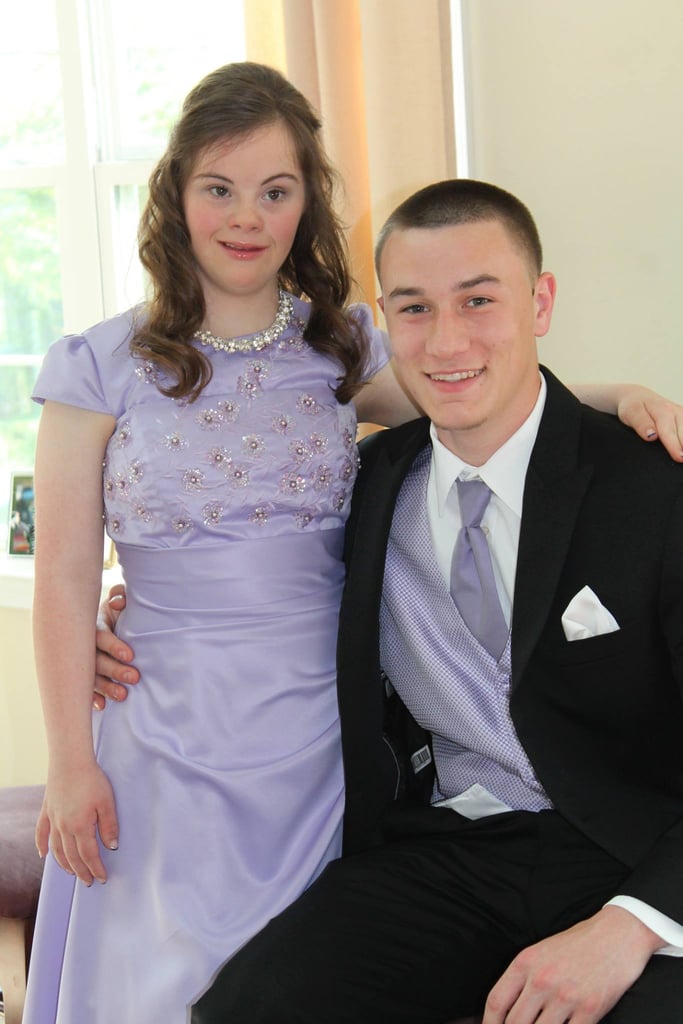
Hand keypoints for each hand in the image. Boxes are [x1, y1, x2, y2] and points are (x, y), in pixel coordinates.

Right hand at [36, 761, 118, 884]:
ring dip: (64, 864)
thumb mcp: (107, 802)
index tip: (102, 878)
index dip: (96, 868)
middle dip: (81, 871)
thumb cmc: (92, 779)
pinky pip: (41, 833)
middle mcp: (64, 827)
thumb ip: (109, 826)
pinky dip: (41, 846)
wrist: (70, 761)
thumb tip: (112, 847)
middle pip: (72, 856)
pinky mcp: (47, 810)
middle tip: (89, 881)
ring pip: (57, 849)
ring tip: (72, 873)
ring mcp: (53, 820)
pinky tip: (43, 855)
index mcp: (80, 826)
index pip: (89, 855)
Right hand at [93, 584, 138, 710]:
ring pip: (91, 676)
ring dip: (106, 687)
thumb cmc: (119, 612)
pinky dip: (92, 698)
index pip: (101, 637)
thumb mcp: (120, 601)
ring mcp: (82, 662)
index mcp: (94, 626)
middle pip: (96, 659)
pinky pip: (85, 689)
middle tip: (135, 677)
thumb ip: (121, 596)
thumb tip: (117, 602)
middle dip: (114, 670)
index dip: (114, 646)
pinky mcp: (83, 675)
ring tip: (123, 695)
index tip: (131, 655)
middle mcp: (86, 645)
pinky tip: (101, 706)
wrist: (111, 622)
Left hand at [483, 906, 663, 1023]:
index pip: (497, 1001)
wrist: (617, 934)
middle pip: (515, 1022)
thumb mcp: (542, 951)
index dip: (489, 1023)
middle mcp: (542, 980)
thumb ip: (523, 977)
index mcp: (526, 962)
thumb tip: (507, 1008)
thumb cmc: (578, 943)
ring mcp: (566, 996)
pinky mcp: (590, 1009)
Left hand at [617, 386, 682, 461]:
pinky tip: (682, 447)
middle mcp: (675, 411)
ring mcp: (681, 414)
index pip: (669, 431)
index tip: (679, 457)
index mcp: (662, 410)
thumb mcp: (631, 412)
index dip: (674, 446)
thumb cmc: (633, 407)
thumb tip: (652, 436)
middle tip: (682, 460)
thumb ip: (641, 423)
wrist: (638, 397)